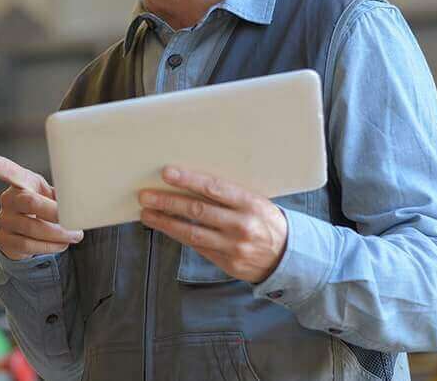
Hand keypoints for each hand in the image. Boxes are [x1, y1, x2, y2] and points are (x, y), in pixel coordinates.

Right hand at [0, 151, 83, 260]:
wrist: (33, 234)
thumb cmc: (48, 207)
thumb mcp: (55, 195)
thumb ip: (66, 194)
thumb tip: (84, 200)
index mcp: (21, 181)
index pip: (6, 170)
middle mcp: (8, 198)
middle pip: (29, 202)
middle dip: (54, 213)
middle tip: (75, 222)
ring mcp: (2, 219)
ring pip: (32, 228)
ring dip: (59, 234)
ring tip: (75, 235)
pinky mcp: (2, 239)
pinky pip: (27, 246)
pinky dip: (50, 246)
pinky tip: (61, 244)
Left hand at [138, 166, 287, 283]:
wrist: (290, 257)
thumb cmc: (266, 221)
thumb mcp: (256, 201)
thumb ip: (228, 195)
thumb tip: (190, 182)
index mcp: (251, 204)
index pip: (214, 188)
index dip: (189, 180)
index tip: (167, 173)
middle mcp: (242, 225)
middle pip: (197, 211)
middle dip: (167, 202)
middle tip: (145, 195)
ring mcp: (234, 247)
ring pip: (192, 233)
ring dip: (165, 222)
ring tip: (147, 213)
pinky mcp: (228, 263)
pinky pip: (198, 247)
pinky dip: (178, 235)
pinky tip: (164, 227)